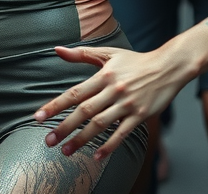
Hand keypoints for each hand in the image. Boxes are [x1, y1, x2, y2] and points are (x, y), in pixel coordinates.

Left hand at [35, 46, 190, 160]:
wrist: (168, 66)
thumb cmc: (135, 61)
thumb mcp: (109, 54)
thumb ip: (82, 54)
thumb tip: (56, 50)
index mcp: (103, 75)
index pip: (75, 93)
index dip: (55, 106)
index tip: (38, 117)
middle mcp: (114, 90)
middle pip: (84, 111)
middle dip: (65, 128)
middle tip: (48, 141)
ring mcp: (127, 104)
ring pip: (101, 124)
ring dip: (82, 139)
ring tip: (66, 151)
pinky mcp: (141, 115)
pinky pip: (122, 134)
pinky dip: (109, 146)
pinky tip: (97, 157)